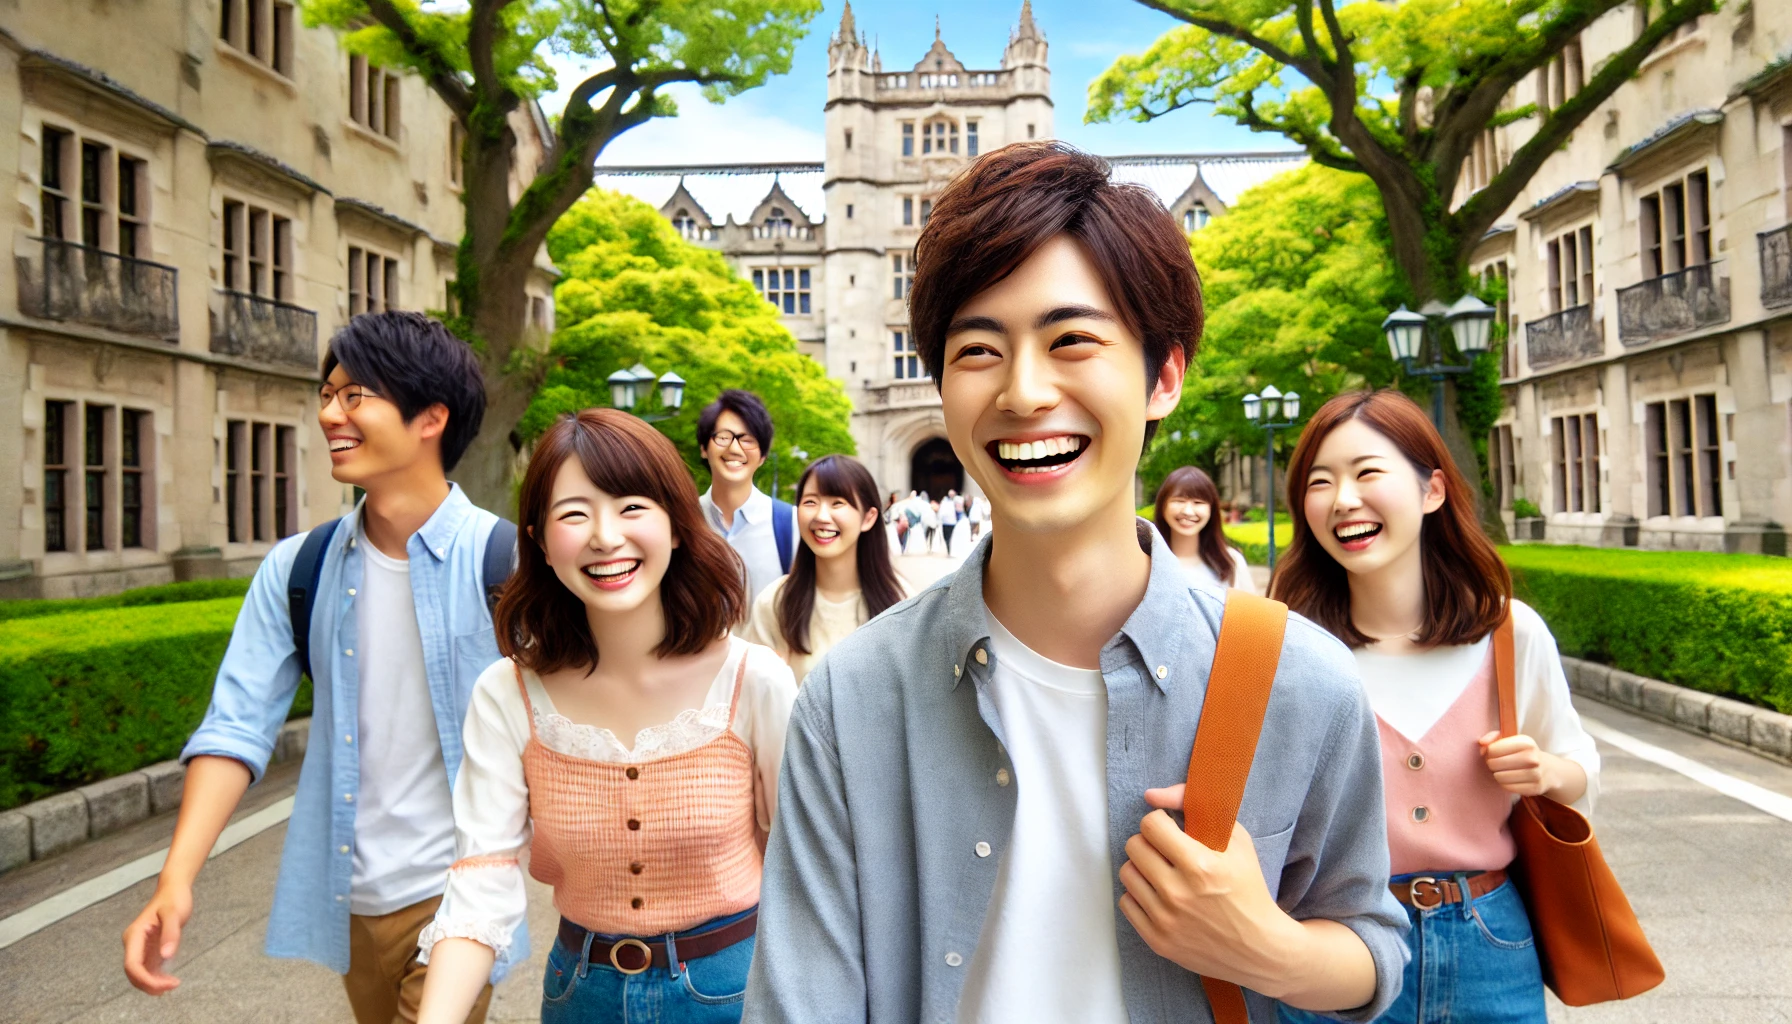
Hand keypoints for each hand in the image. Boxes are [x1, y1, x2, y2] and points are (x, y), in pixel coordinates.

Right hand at [123, 882, 191, 994]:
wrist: (173, 890)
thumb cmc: (173, 899)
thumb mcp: (174, 914)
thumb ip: (171, 934)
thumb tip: (166, 956)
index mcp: (134, 936)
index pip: (132, 965)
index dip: (146, 979)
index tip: (165, 985)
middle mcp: (133, 944)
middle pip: (133, 973)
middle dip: (150, 984)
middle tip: (173, 985)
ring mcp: (139, 948)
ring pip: (139, 974)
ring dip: (152, 984)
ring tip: (173, 984)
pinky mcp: (148, 950)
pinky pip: (147, 970)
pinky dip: (156, 978)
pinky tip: (170, 980)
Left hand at [1118, 785, 1300, 997]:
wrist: (1260, 948)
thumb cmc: (1249, 888)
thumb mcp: (1237, 840)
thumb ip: (1194, 807)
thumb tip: (1152, 795)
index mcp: (1199, 865)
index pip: (1150, 825)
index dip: (1160, 822)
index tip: (1170, 828)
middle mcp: (1178, 893)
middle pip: (1134, 847)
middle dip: (1150, 842)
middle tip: (1166, 850)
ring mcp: (1165, 919)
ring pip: (1127, 873)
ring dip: (1142, 867)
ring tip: (1162, 872)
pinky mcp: (1157, 941)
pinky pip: (1126, 902)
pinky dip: (1140, 895)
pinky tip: (1159, 895)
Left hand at [1478, 731, 1553, 795]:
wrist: (1548, 770)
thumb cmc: (1522, 753)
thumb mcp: (1510, 740)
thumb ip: (1492, 737)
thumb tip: (1482, 744)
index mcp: (1526, 742)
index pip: (1492, 749)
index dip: (1489, 753)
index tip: (1495, 754)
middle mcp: (1532, 757)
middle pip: (1494, 764)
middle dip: (1492, 765)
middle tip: (1498, 764)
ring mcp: (1535, 774)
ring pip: (1499, 777)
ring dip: (1497, 775)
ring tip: (1503, 772)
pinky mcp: (1535, 788)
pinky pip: (1508, 787)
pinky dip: (1505, 784)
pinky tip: (1510, 780)